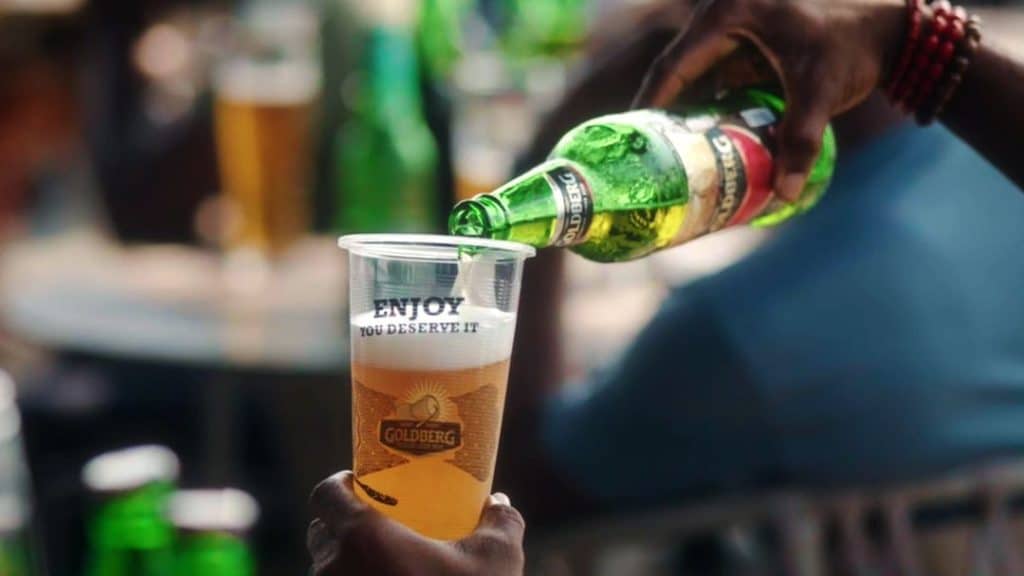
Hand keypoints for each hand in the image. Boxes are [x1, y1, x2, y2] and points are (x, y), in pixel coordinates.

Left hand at [308, 471, 525, 575]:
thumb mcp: (496, 560)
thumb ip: (501, 521)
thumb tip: (499, 502)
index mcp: (362, 537)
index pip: (326, 495)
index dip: (339, 483)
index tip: (361, 482)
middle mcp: (333, 570)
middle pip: (322, 533)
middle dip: (343, 525)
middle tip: (379, 523)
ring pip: (327, 572)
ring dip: (347, 564)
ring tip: (384, 566)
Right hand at [634, 0, 907, 200]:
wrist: (889, 31)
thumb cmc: (853, 47)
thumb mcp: (821, 91)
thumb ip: (799, 139)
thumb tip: (786, 194)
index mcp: (732, 12)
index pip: (675, 63)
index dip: (650, 101)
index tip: (630, 135)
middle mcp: (726, 15)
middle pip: (680, 71)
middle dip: (665, 112)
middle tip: (646, 153)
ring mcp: (735, 29)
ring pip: (697, 76)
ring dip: (687, 112)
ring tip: (669, 153)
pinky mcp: (748, 44)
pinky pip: (718, 77)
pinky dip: (712, 106)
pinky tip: (705, 139)